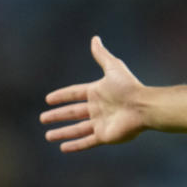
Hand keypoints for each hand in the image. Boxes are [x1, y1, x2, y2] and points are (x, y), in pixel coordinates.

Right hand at [40, 36, 146, 151]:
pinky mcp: (105, 136)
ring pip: (77, 129)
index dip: (62, 96)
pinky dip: (75, 145)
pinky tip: (63, 147)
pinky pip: (86, 142)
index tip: (49, 99)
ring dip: (63, 132)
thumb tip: (95, 38)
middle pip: (73, 113)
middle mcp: (98, 108)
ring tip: (48, 136)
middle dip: (58, 116)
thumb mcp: (113, 68)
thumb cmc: (129, 87)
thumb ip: (102, 55)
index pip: (75, 94)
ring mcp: (101, 123)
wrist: (143, 107)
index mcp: (98, 93)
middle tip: (43, 119)